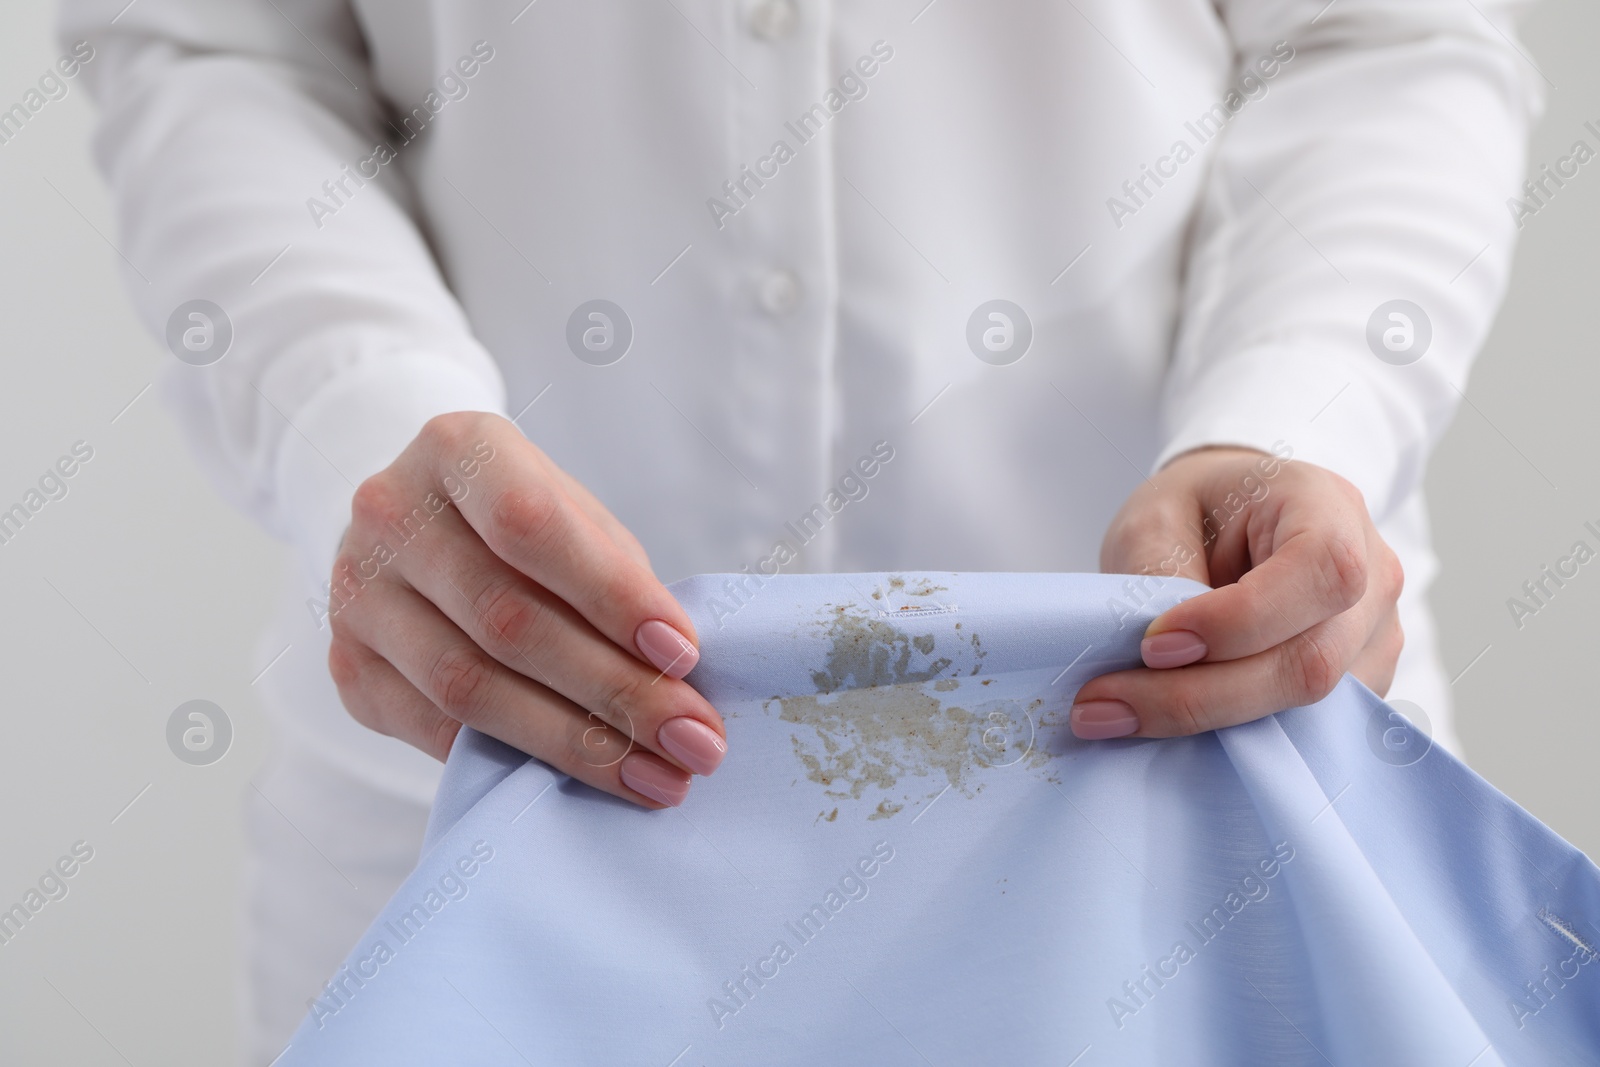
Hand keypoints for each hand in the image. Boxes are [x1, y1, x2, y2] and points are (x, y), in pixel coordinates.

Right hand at [325, 412, 724, 807]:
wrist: (421, 529)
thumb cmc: (525, 523)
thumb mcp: (575, 517)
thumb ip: (617, 575)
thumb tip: (676, 674)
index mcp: (455, 450)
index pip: (531, 527)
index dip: (612, 596)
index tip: (685, 654)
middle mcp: (388, 514)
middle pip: (507, 621)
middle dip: (616, 691)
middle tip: (695, 740)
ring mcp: (356, 594)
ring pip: (470, 687)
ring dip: (577, 743)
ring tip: (657, 776)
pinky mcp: (348, 667)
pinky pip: (436, 731)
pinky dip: (517, 761)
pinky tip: (585, 781)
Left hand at [1071, 445, 1403, 739]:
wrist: (1232, 521)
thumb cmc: (1196, 510)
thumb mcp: (1156, 518)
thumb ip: (1159, 577)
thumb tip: (1155, 662)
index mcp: (1330, 506)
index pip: (1318, 571)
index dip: (1239, 621)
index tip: (1154, 644)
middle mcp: (1374, 574)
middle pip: (1312, 660)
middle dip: (1201, 694)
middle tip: (1102, 706)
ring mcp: (1373, 637)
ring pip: (1309, 708)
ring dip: (1207, 723)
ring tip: (1114, 714)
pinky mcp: (1356, 685)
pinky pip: (1304, 729)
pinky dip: (1230, 732)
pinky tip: (1164, 720)